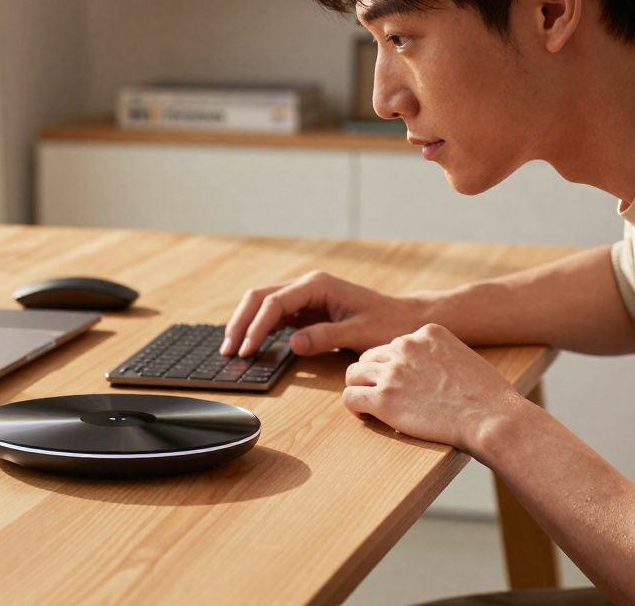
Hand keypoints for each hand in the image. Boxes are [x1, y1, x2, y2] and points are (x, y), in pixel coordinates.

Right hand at [221, 270, 431, 357]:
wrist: (405, 318)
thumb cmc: (388, 323)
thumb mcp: (360, 332)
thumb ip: (326, 336)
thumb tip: (292, 343)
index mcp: (317, 285)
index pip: (274, 302)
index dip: (256, 326)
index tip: (246, 350)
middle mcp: (307, 285)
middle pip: (259, 297)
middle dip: (241, 322)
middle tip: (229, 350)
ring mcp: (305, 296)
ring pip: (262, 304)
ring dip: (246, 324)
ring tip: (233, 349)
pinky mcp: (306, 309)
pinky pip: (274, 315)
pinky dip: (259, 329)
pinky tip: (251, 345)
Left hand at [342, 323, 523, 452]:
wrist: (491, 418)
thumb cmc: (486, 396)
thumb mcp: (462, 356)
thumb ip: (436, 354)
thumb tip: (422, 370)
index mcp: (426, 332)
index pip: (394, 345)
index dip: (394, 365)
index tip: (404, 383)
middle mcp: (406, 345)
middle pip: (370, 356)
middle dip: (374, 375)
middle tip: (384, 395)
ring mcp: (393, 371)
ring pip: (353, 374)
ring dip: (361, 388)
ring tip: (372, 405)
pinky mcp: (383, 398)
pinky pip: (350, 397)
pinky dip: (355, 406)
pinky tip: (368, 415)